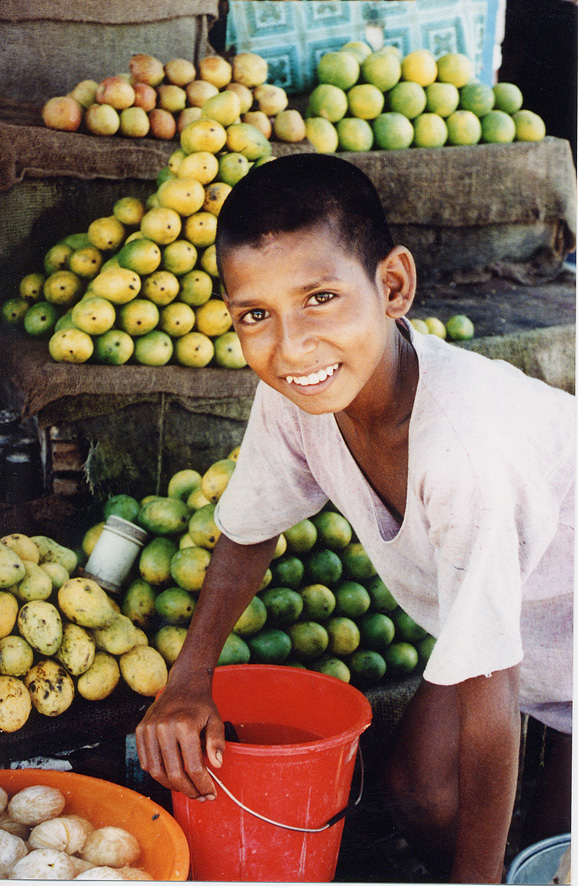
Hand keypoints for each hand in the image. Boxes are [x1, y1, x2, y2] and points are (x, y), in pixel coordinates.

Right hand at [135, 681, 224, 799]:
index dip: (203, 785)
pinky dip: (158, 773)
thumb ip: (217, 742)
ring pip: (156, 772)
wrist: (183, 685)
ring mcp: (148, 729)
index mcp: (184, 725)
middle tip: (200, 796)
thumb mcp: (216, 720)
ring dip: (172, 786)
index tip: (211, 793)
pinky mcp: (140, 731)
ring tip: (186, 788)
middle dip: (189, 790)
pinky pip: (146, 762)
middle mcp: (163, 728)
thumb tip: (216, 765)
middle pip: (174, 774)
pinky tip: (172, 774)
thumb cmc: (201, 705)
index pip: (194, 767)